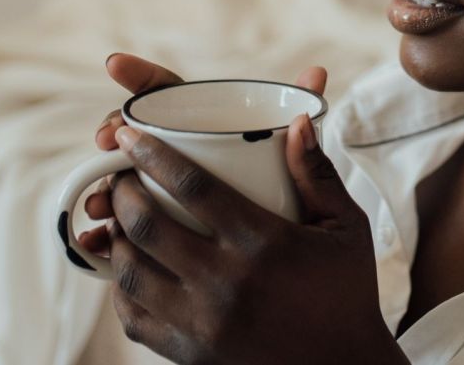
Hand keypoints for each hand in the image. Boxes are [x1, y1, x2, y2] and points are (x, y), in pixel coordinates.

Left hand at [86, 54, 407, 363]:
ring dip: (117, 237)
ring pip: (131, 272)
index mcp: (264, 244)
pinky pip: (133, 316)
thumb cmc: (347, 290)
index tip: (128, 135)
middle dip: (123, 192)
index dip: (153, 156)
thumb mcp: (346, 226)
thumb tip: (295, 121)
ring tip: (120, 217)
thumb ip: (317, 172)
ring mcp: (201, 323)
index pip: (192, 187)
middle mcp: (226, 283)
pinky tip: (130, 266)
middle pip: (149, 226)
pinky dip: (121, 286)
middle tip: (120, 174)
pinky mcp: (188, 354)